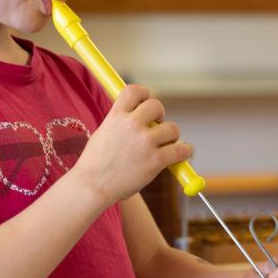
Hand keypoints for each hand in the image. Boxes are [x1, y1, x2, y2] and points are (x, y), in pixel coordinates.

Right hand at [73, 84, 192, 200]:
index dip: (143, 94)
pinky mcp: (156, 160)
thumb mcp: (103, 134)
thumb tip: (136, 114)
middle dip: (159, 115)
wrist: (92, 187)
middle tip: (156, 127)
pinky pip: (181, 150)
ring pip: (172, 128)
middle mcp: (132, 125)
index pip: (134, 90)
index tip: (145, 102)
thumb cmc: (95, 165)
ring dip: (171, 135)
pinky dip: (185, 151)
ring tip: (165, 144)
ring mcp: (145, 142)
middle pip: (156, 105)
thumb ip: (119, 123)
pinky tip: (184, 152)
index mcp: (116, 116)